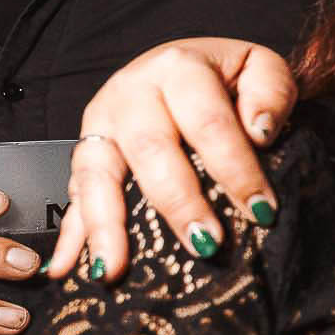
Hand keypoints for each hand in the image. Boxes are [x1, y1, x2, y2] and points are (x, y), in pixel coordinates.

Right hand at [46, 39, 300, 282]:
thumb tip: (260, 131)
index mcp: (179, 68)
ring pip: (96, 174)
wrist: (187, 65)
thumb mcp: (260, 68)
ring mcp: (100, 124)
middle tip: (207, 244)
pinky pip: (74, 195)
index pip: (209, 122)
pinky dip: (70, 234)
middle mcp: (131, 93)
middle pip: (150, 150)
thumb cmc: (228, 77)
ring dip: (106, 224)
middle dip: (179, 202)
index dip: (236, 168)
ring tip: (117, 268)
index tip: (261, 210)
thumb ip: (270, 92)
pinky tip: (64, 267)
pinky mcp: (85, 152)